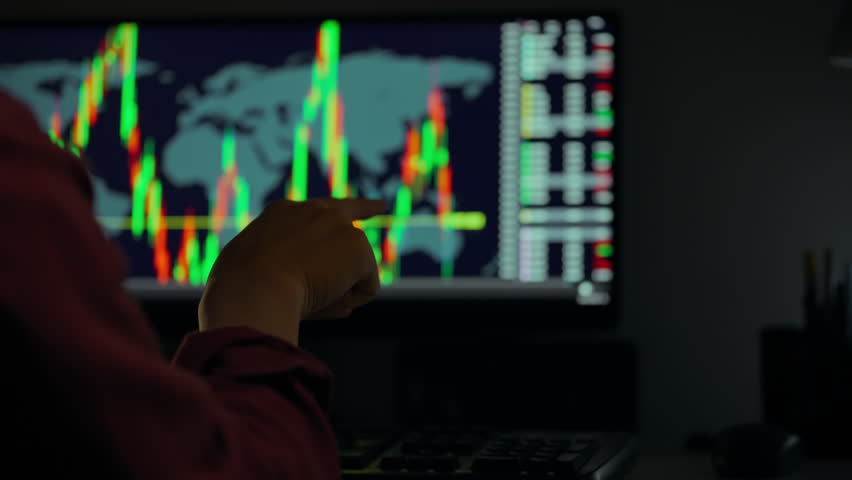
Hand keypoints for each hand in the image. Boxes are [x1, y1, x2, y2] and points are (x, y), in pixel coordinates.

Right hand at [198, 198, 385, 344]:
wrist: (252, 287)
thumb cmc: (240, 290)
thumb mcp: (251, 277)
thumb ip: (286, 282)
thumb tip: (343, 307)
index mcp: (281, 214)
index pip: (311, 211)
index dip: (328, 213)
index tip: (341, 211)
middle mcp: (315, 211)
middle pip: (349, 209)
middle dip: (366, 207)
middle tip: (380, 205)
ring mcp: (339, 227)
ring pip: (351, 272)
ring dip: (334, 295)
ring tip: (301, 299)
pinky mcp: (358, 248)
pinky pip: (366, 290)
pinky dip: (348, 303)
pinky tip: (322, 302)